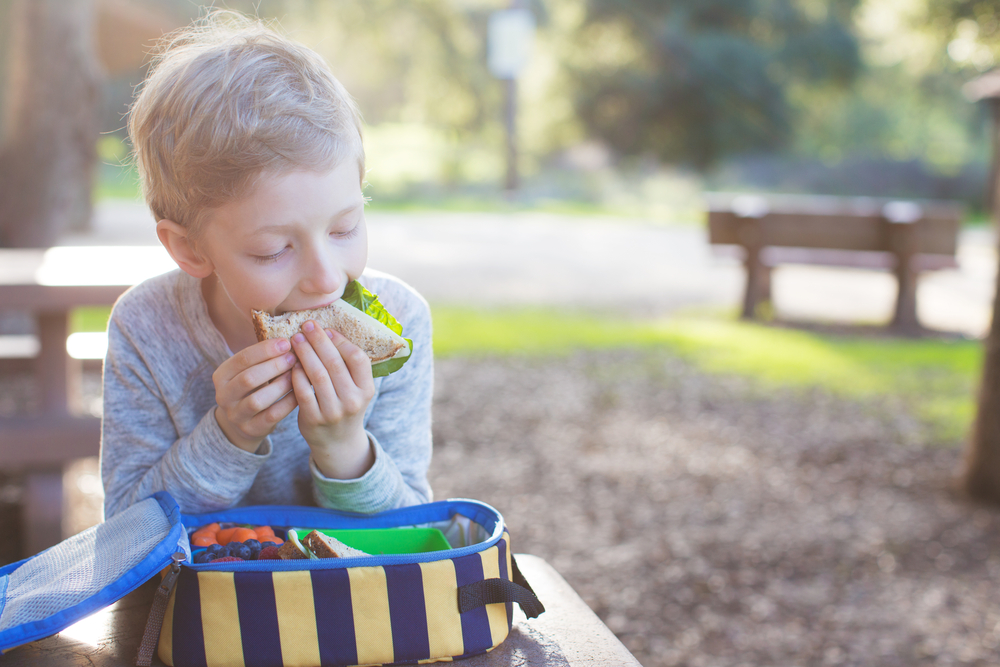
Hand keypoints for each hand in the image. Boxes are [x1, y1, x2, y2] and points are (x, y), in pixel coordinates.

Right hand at [213, 338, 298, 451]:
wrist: (243, 423)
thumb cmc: (252, 388)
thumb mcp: (248, 370)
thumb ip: (262, 357)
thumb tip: (290, 337)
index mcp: (221, 375)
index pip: (242, 359)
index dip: (265, 350)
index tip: (286, 342)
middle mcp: (223, 396)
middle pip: (249, 378)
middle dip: (274, 365)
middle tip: (294, 357)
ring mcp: (236, 415)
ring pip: (258, 399)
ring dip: (280, 385)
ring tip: (296, 373)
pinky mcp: (251, 429)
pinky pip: (272, 415)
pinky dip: (287, 402)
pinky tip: (300, 391)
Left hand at [290, 320, 375, 478]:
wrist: (338, 442)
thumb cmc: (344, 406)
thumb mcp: (356, 389)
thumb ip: (347, 367)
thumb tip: (327, 333)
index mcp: (366, 389)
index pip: (357, 357)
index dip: (340, 341)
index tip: (326, 330)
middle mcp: (353, 400)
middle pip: (334, 363)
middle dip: (318, 341)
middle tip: (306, 326)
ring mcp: (333, 411)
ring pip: (317, 375)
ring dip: (305, 354)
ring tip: (295, 340)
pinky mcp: (314, 419)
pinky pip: (302, 391)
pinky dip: (296, 375)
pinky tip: (291, 364)